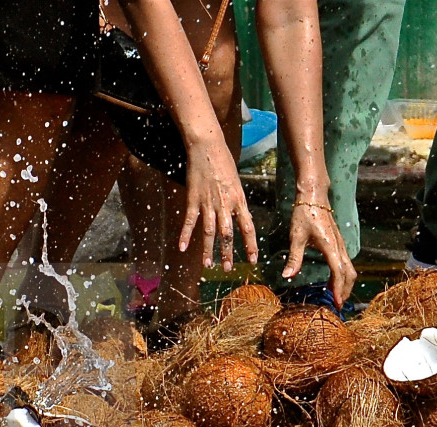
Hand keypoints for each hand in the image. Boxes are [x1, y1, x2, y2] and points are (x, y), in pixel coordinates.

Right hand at [179, 141, 258, 271]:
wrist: (207, 146)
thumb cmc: (223, 162)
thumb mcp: (236, 183)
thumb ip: (237, 202)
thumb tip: (239, 217)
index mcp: (239, 200)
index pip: (248, 227)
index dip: (250, 245)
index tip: (253, 260)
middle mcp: (225, 204)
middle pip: (228, 234)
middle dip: (228, 253)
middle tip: (228, 269)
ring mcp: (208, 202)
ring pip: (209, 231)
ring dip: (208, 250)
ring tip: (208, 265)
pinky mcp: (193, 199)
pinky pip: (190, 221)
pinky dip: (186, 235)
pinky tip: (183, 248)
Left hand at [284, 201, 355, 307]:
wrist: (314, 197)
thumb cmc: (304, 215)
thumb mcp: (296, 237)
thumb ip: (294, 258)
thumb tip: (287, 276)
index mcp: (330, 246)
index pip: (338, 272)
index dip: (338, 288)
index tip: (336, 303)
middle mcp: (339, 246)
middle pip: (349, 273)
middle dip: (345, 290)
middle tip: (337, 306)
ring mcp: (340, 245)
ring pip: (349, 268)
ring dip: (345, 284)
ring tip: (336, 298)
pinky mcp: (338, 244)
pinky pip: (344, 263)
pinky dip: (342, 276)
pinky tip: (332, 283)